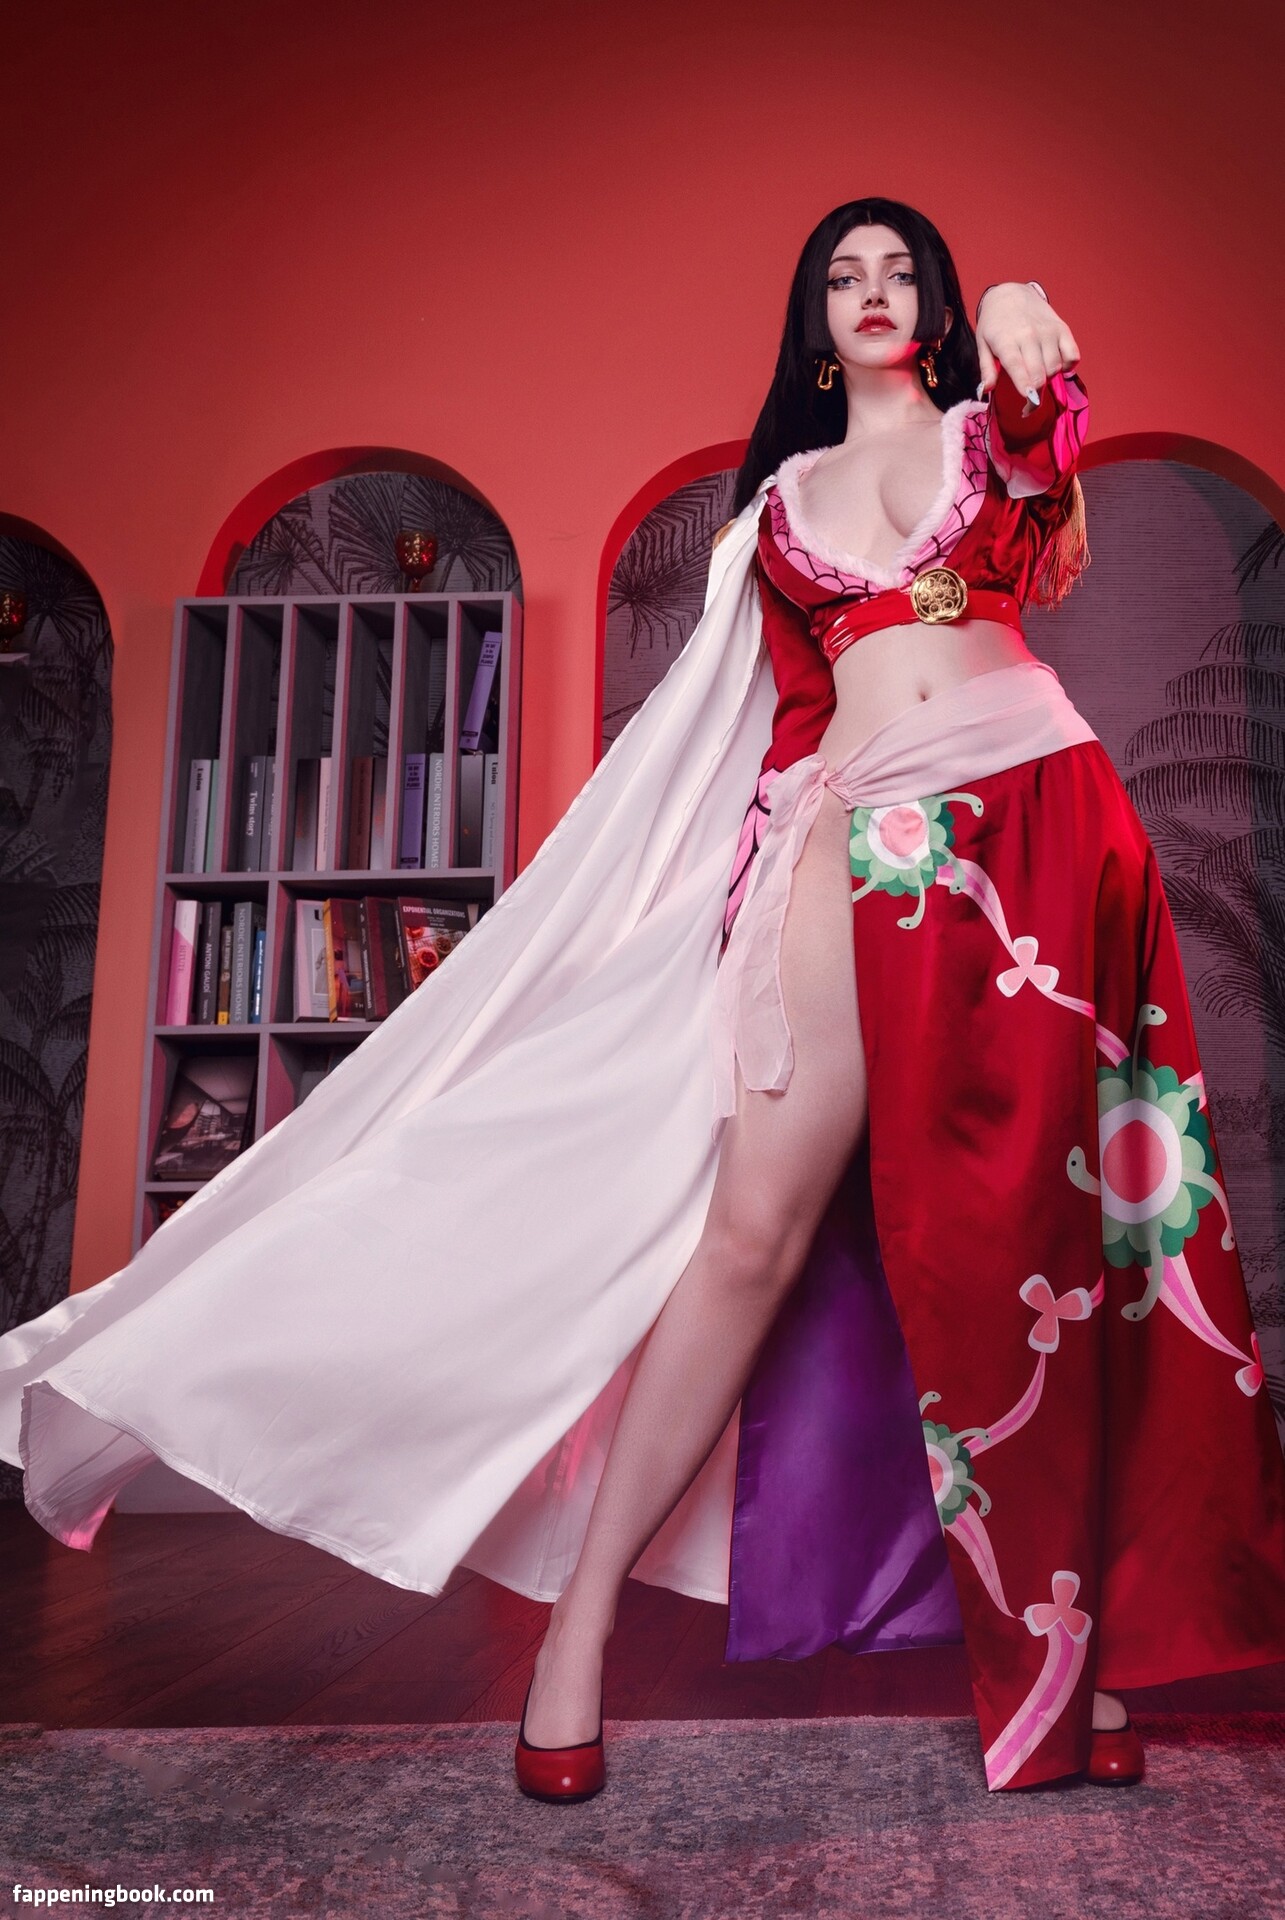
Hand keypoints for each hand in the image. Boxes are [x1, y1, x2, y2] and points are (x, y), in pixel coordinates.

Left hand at [975, 283, 1079, 404]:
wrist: (1011, 294)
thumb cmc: (994, 324)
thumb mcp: (982, 345)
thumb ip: (985, 370)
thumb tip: (985, 392)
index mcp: (1006, 341)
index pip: (1017, 366)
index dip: (1025, 385)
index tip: (1029, 400)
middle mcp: (1029, 335)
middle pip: (1039, 373)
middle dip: (1036, 393)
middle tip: (1029, 398)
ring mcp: (1048, 331)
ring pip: (1055, 367)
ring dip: (1049, 377)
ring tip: (1038, 372)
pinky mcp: (1062, 328)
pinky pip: (1073, 355)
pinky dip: (1068, 365)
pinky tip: (1057, 364)